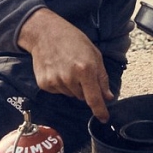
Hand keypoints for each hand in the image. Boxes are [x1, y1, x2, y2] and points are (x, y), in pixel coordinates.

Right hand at [17, 8, 113, 122]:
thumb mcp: (94, 54)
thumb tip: (108, 96)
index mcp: (85, 69)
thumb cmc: (72, 40)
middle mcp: (69, 78)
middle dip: (85, 88)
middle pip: (83, 97)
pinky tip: (57, 69)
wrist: (45, 33)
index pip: (94, 99)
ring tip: (67, 67)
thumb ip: (102, 77)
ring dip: (72, 86)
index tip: (104, 119)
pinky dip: (60, 84)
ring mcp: (55, 82)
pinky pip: (58, 92)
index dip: (100, 111)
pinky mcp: (44, 84)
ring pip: (70, 95)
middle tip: (80, 70)